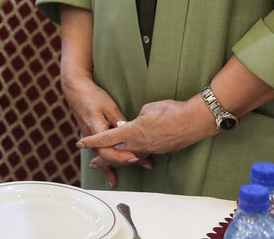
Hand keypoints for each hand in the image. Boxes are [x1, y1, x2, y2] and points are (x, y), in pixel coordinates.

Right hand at [62, 72, 147, 186]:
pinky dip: (107, 166)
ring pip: (105, 158)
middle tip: (144, 162)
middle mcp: (92, 139)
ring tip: (134, 172)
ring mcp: (91, 139)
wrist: (76, 90)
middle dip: (127, 161)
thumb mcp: (110, 107)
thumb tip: (131, 133)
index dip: (123, 157)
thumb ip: (120, 123)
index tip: (137, 157)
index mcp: (97, 131)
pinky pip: (101, 154)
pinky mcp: (92, 137)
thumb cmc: (92, 97)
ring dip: (118, 165)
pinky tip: (111, 178)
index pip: (109, 152)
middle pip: (109, 157)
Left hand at [78, 97, 216, 160]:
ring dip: (119, 159)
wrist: (193, 121)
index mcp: (131, 132)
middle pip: (115, 153)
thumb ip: (136, 118)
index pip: (106, 138)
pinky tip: (133, 156)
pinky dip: (135, 155)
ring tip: (110, 164)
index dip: (92, 141)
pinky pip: (143, 154)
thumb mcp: (147, 109)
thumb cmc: (170, 111)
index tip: (80, 144)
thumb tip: (134, 123)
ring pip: (129, 156)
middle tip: (92, 164)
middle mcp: (138, 145)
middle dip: (102, 159)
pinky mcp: (159, 151)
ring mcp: (149, 150)